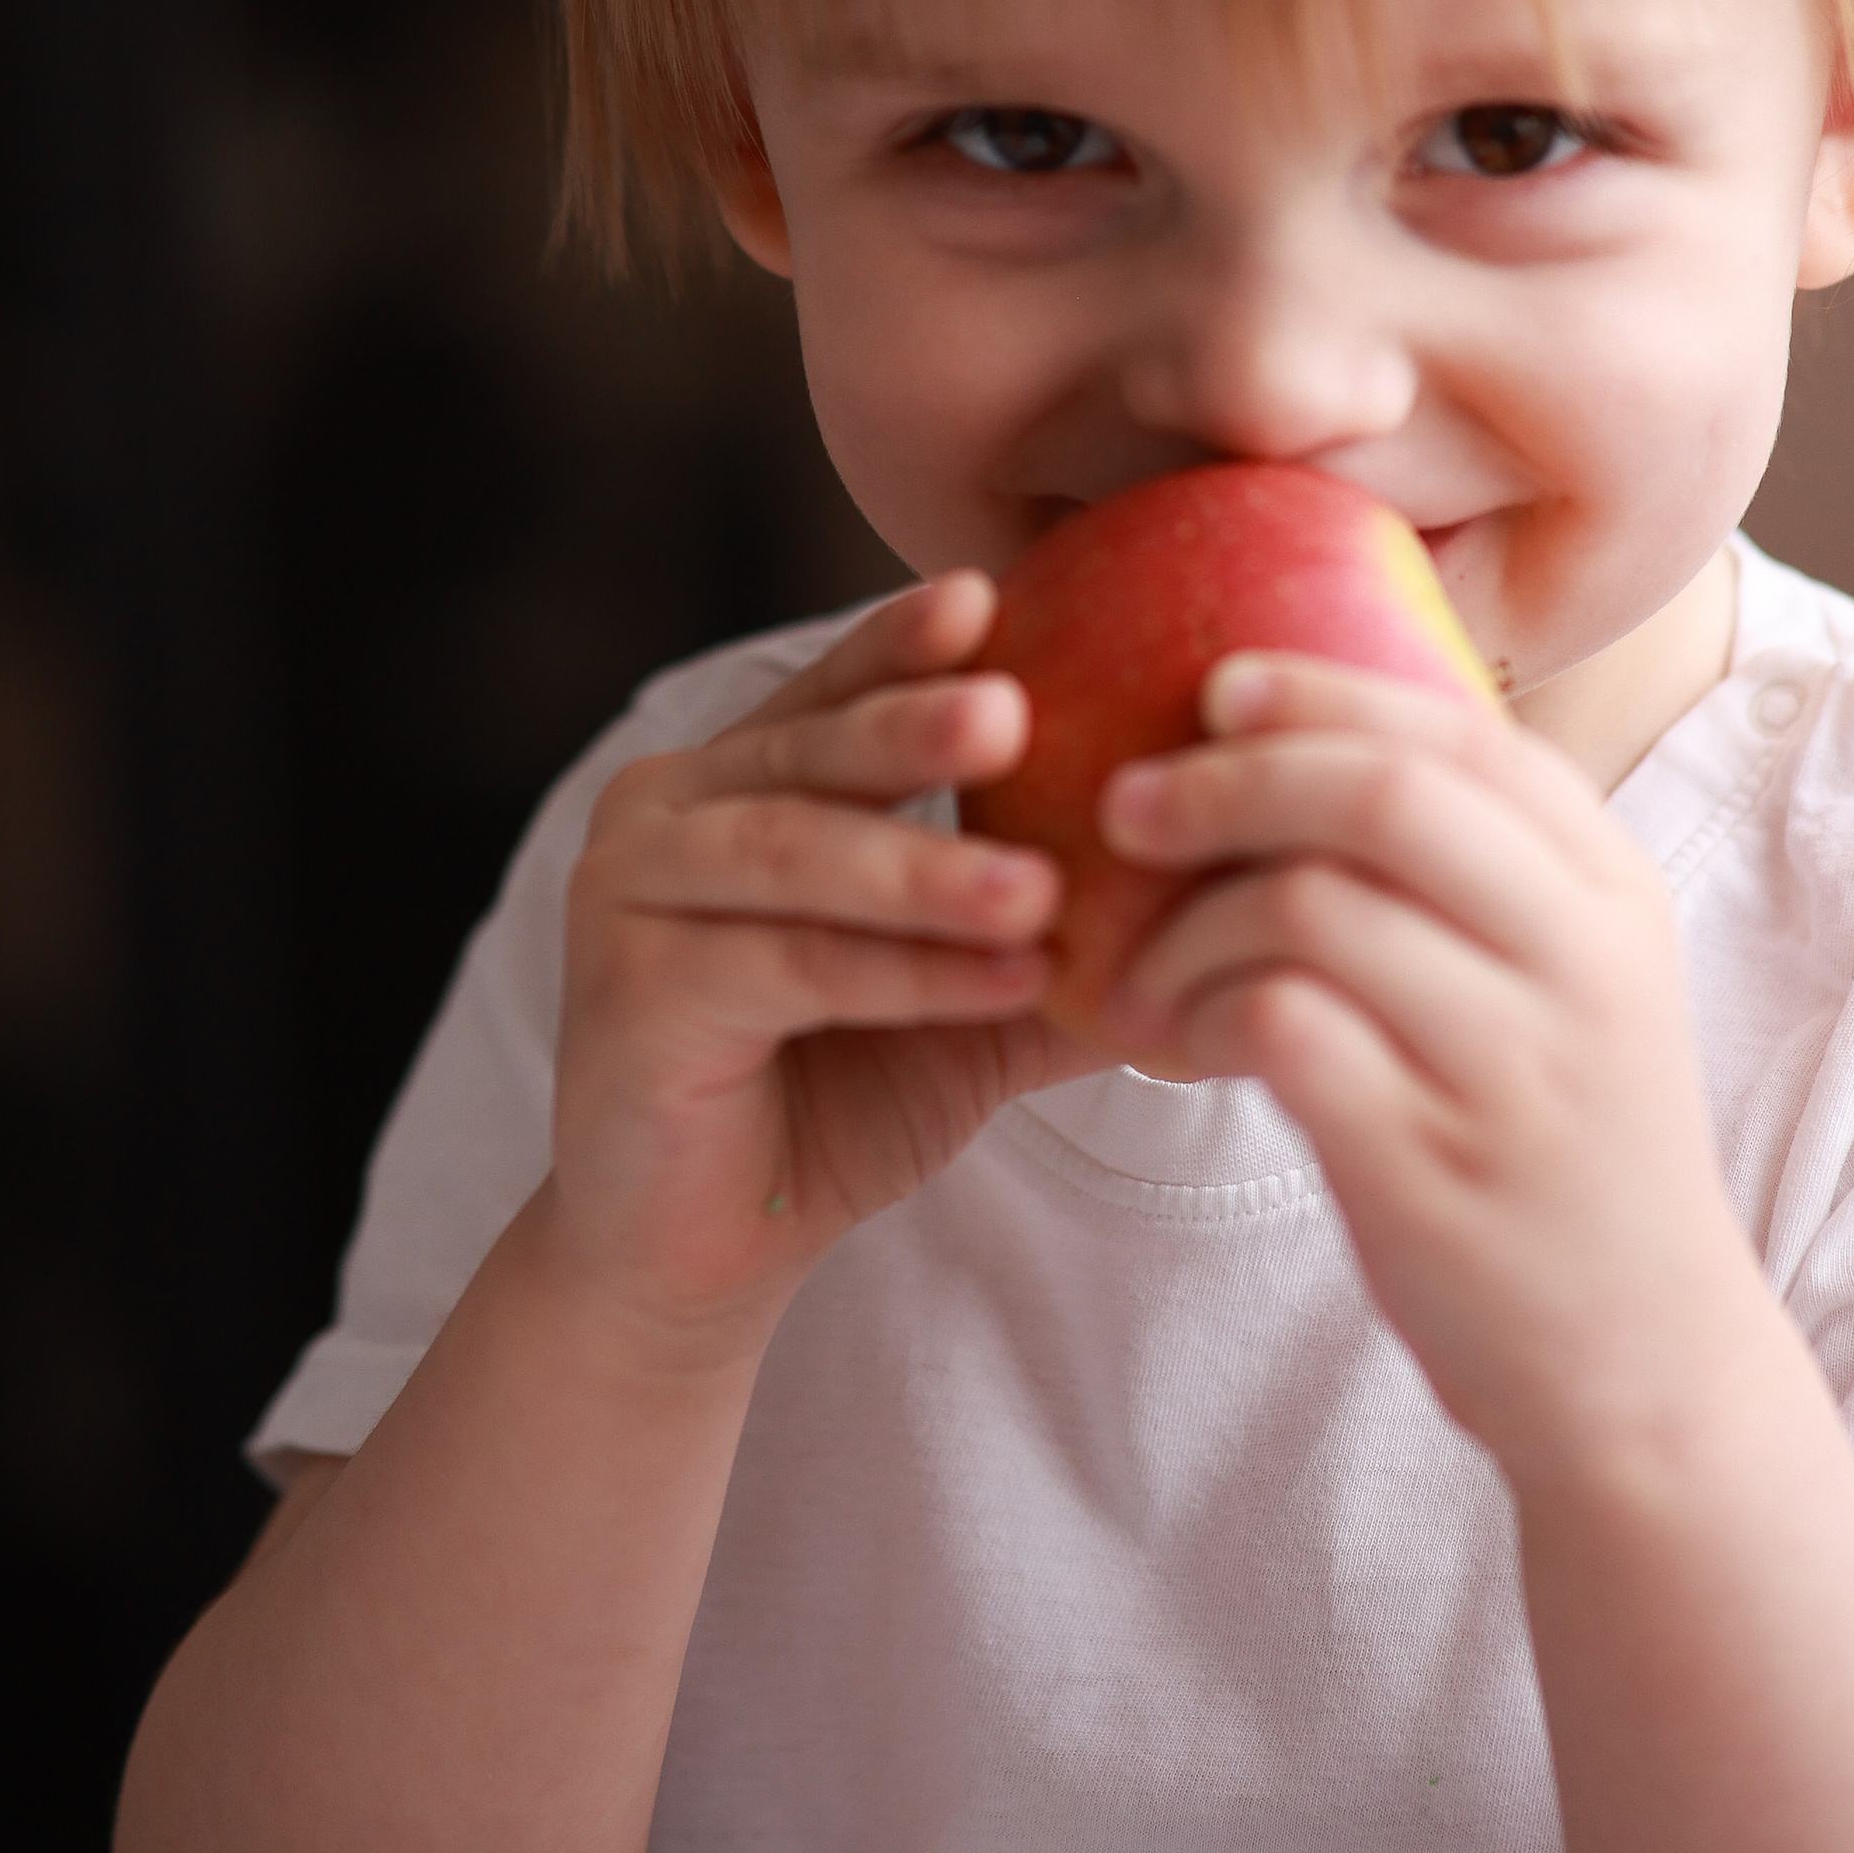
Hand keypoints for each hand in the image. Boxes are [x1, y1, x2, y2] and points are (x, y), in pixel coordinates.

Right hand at [554, 573, 1092, 1360]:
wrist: (696, 1256)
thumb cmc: (834, 1099)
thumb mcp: (966, 998)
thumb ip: (1059, 929)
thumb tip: (1228, 878)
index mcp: (734, 780)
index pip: (830, 694)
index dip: (899, 643)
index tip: (988, 596)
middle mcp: (663, 813)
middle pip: (807, 753)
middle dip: (914, 726)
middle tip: (1015, 709)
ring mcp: (625, 897)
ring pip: (793, 857)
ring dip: (924, 869)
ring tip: (1041, 886)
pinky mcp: (628, 996)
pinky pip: (785, 966)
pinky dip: (900, 971)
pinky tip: (1006, 978)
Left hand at [1101, 655, 1771, 1489]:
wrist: (1648, 1367)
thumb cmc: (1570, 1150)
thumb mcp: (1575, 985)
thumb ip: (1485, 872)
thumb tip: (1311, 742)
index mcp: (1613, 891)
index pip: (1462, 729)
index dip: (1325, 689)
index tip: (1220, 686)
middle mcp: (1579, 962)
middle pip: (1377, 794)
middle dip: (1231, 778)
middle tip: (1129, 806)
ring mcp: (1512, 1069)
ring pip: (1309, 908)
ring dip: (1187, 926)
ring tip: (1141, 973)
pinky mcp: (1431, 1171)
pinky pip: (1280, 1031)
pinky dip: (1198, 1017)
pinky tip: (1171, 1046)